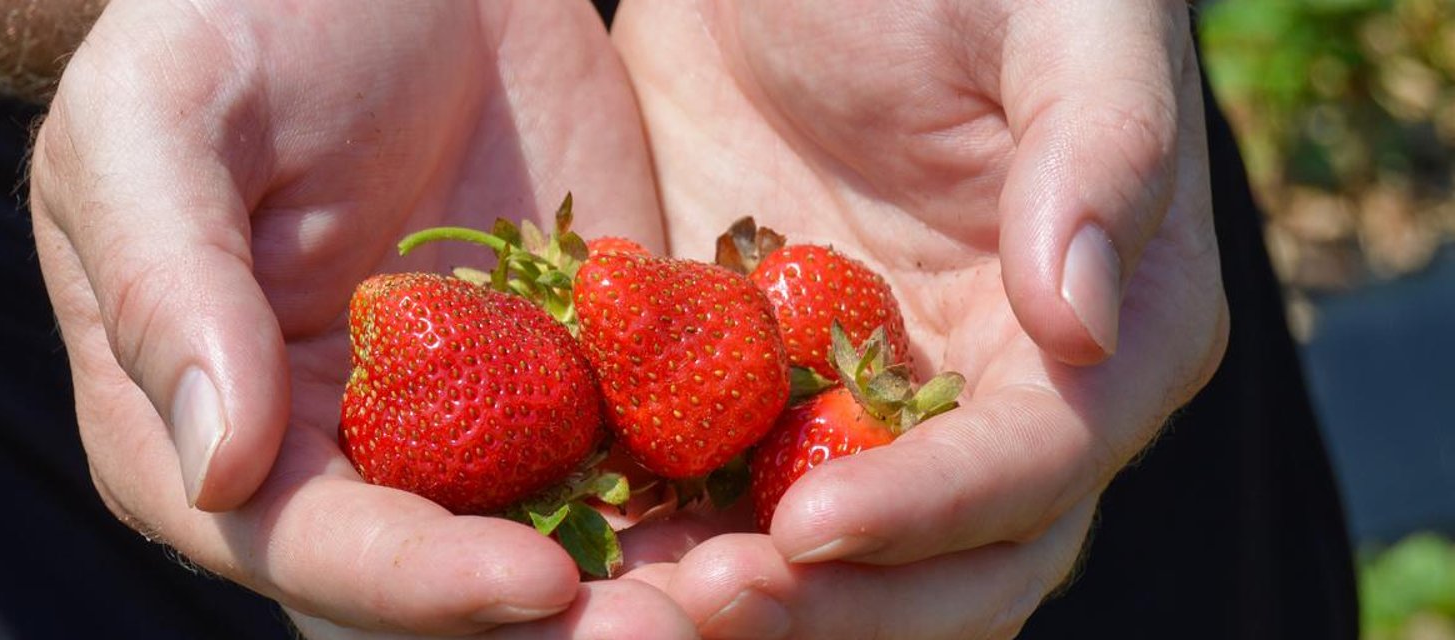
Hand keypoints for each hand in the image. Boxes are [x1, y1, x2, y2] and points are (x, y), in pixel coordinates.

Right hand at [29, 1, 693, 635]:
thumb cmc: (239, 16)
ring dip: (659, 578)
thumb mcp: (162, 122)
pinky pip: (649, 444)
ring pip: (570, 535)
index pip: (316, 547)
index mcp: (229, 430)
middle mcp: (356, 454)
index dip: (421, 583)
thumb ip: (171, 289)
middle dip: (565, 618)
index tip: (539, 586)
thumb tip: (217, 470)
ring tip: (759, 586)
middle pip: (455, 576)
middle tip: (682, 626)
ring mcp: (479, 417)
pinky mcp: (583, 368)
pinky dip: (714, 483)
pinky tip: (790, 500)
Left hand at [610, 0, 1227, 635]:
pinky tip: (581, 537)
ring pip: (825, 553)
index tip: (811, 526)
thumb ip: (1101, 156)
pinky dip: (663, 526)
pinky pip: (717, 480)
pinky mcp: (761, 381)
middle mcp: (992, 396)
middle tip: (702, 603)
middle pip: (941, 563)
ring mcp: (866, 398)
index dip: (931, 513)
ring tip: (628, 601)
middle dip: (833, 603)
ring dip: (743, 594)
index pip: (1033, 469)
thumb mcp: (1064, 19)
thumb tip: (1083, 324)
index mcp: (1099, 335)